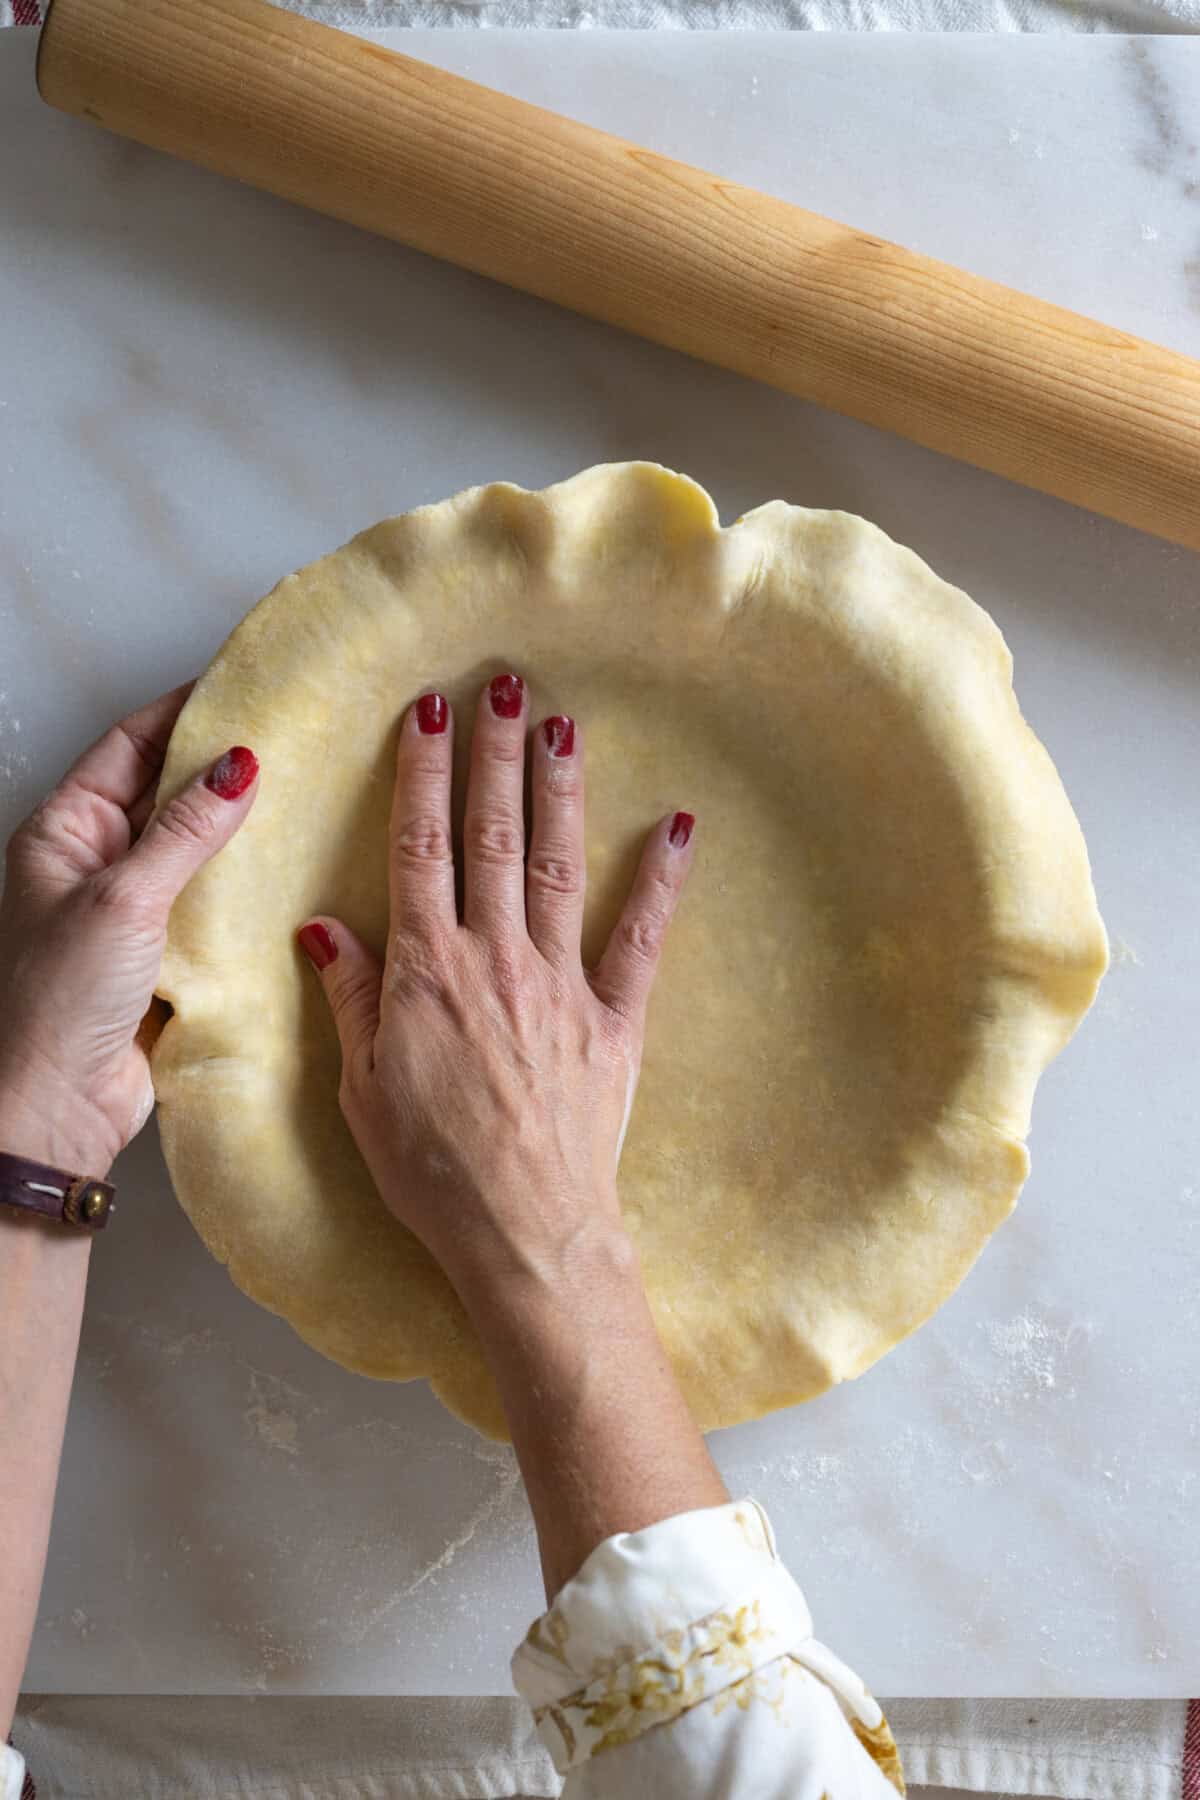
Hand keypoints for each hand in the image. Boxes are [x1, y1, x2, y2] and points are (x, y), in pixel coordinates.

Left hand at [0, 688, 259, 1174]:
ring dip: (236, 827)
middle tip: (288, 739)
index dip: (182, 714)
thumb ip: (185, 831)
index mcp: (62, 833)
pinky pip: (210, 902)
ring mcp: (130, 909)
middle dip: (218, 767)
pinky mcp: (164, 955)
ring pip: (191, 848)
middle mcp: (94, 864)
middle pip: (162, 793)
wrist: (55, 1108)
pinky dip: (244, 885)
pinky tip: (286, 871)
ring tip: (300, 795)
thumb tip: (237, 765)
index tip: (241, 690)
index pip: (128, 747)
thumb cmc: (58, 1002)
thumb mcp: (124, 898)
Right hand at [297, 675, 695, 1307]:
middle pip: (490, 834)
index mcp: (428, 969)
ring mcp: (562, 982)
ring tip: (562, 721)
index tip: (429, 713)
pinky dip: (660, 878)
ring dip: (557, 789)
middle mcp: (496, 957)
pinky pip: (640, 936)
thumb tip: (324, 924)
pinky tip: (676, 826)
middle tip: (502, 684)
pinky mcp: (617, 1019)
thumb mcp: (364, 1087)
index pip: (420, 847)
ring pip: (554, 863)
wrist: (526, 1232)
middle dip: (495, 754)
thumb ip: (355, 996)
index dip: (423, 773)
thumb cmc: (433, 1169)